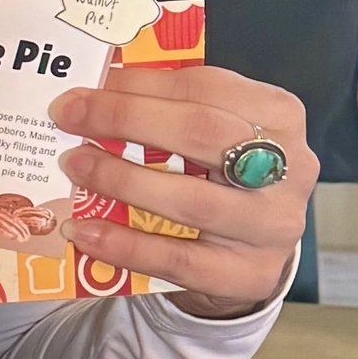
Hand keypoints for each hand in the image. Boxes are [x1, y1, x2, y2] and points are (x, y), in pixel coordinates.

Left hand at [50, 64, 316, 318]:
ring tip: (74, 166)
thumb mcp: (213, 137)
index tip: (86, 85)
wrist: (249, 260)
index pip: (206, 87)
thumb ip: (172, 110)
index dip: (141, 84)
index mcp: (280, 116)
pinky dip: (124, 245)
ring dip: (121, 179)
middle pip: (200, 132)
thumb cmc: (222, 183)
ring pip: (190, 199)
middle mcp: (289, 167)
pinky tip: (84, 230)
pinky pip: (177, 259)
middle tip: (68, 117)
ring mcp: (272, 225)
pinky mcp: (248, 274)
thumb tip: (97, 87)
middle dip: (125, 119)